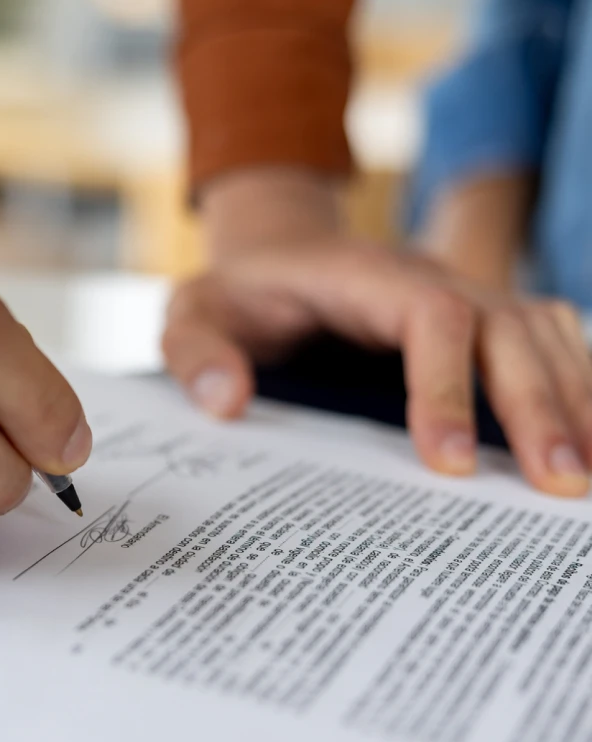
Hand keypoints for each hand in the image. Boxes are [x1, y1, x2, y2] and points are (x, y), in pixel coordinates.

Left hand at [164, 169, 591, 497]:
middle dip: (538, 403)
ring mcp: (464, 297)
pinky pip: (546, 346)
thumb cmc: (237, 294)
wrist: (274, 257)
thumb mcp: (190, 313)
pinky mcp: (479, 326)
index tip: (447, 461)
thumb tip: (226, 402)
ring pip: (543, 333)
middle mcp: (429, 278)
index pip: (429, 316)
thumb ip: (196, 352)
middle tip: (558, 484)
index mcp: (362, 276)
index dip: (445, 384)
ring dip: (574, 398)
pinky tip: (585, 444)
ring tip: (585, 478)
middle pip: (507, 326)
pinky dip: (576, 388)